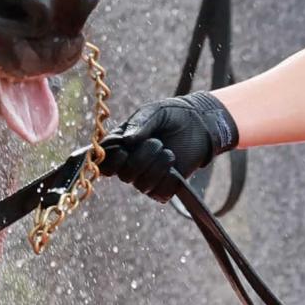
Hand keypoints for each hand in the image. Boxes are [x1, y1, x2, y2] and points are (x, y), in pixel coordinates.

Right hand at [100, 92, 239, 197]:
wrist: (199, 123)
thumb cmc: (171, 116)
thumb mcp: (154, 112)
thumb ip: (139, 123)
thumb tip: (126, 141)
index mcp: (120, 146)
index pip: (104, 162)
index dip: (111, 159)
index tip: (124, 147)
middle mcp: (130, 165)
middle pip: (124, 174)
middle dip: (142, 158)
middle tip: (156, 142)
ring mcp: (146, 178)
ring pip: (142, 185)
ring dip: (157, 167)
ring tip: (169, 152)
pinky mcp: (164, 187)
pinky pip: (159, 193)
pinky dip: (168, 179)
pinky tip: (174, 166)